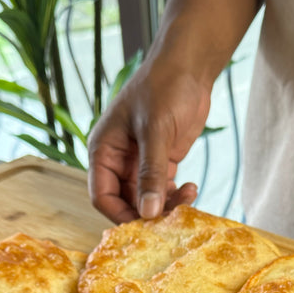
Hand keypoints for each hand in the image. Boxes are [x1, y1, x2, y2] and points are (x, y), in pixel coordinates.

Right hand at [87, 55, 211, 223]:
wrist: (189, 68)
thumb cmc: (164, 87)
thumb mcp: (155, 131)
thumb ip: (150, 174)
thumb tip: (147, 213)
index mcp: (103, 150)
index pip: (102, 196)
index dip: (120, 215)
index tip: (145, 224)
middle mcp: (118, 161)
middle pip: (125, 203)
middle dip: (148, 213)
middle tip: (172, 218)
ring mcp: (139, 164)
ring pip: (146, 200)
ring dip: (165, 206)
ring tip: (188, 197)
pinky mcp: (161, 163)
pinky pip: (163, 191)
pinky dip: (175, 197)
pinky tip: (191, 189)